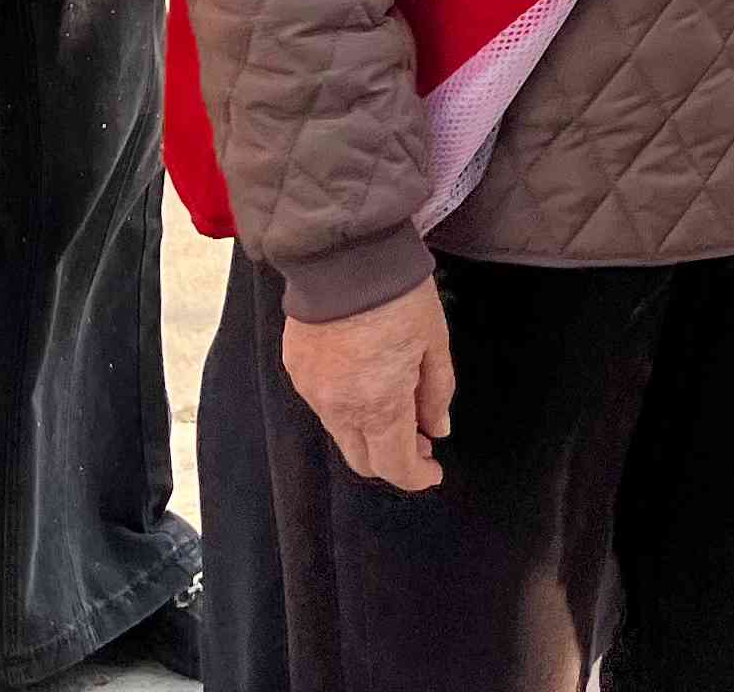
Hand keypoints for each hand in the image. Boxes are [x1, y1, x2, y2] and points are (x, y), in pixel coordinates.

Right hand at [284, 281, 454, 492]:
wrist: (343, 256)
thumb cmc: (398, 296)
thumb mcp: (434, 342)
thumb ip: (436, 392)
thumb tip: (437, 430)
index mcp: (380, 406)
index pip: (395, 466)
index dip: (417, 477)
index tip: (434, 472)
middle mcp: (340, 409)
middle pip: (363, 460)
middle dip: (393, 461)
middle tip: (419, 441)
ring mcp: (313, 392)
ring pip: (341, 434)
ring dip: (369, 435)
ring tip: (395, 408)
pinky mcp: (296, 370)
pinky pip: (323, 405)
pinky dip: (346, 408)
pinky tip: (364, 383)